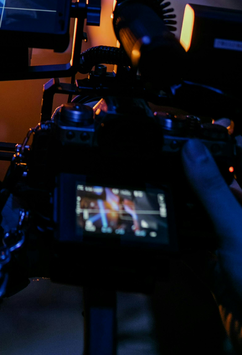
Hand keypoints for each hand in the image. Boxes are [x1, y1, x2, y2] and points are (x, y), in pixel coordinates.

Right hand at [182, 139, 241, 348]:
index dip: (220, 139)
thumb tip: (192, 149)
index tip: (193, 126)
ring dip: (183, 198)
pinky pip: (194, 236)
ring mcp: (232, 239)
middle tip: (165, 150)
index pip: (240, 156)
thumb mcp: (236, 229)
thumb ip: (213, 189)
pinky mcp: (218, 262)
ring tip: (156, 179)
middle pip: (220, 180)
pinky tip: (161, 221)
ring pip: (205, 207)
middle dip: (194, 166)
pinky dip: (178, 229)